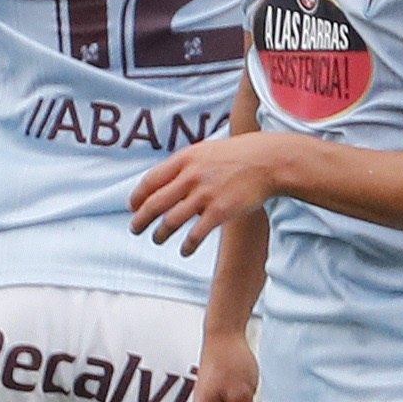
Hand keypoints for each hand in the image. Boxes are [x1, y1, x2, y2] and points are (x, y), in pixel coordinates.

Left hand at [129, 131, 295, 252]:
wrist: (269, 162)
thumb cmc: (238, 156)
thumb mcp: (206, 151)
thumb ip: (185, 165)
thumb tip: (164, 182)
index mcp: (185, 159)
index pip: (150, 181)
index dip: (138, 197)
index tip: (133, 207)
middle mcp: (191, 177)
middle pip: (155, 203)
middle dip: (141, 219)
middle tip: (135, 228)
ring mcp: (205, 195)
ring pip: (170, 221)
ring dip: (160, 234)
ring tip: (157, 239)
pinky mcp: (220, 211)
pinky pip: (196, 234)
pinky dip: (187, 245)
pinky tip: (184, 250)